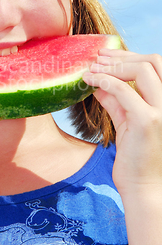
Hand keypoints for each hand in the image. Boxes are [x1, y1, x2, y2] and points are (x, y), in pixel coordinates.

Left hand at [83, 49, 161, 193]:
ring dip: (112, 66)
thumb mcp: (126, 122)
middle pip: (153, 61)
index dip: (130, 55)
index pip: (156, 64)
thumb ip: (116, 101)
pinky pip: (124, 90)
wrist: (144, 189)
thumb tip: (98, 84)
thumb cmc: (136, 158)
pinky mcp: (147, 122)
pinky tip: (89, 82)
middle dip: (122, 56)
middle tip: (97, 59)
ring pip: (142, 69)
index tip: (106, 55)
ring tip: (90, 70)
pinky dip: (105, 81)